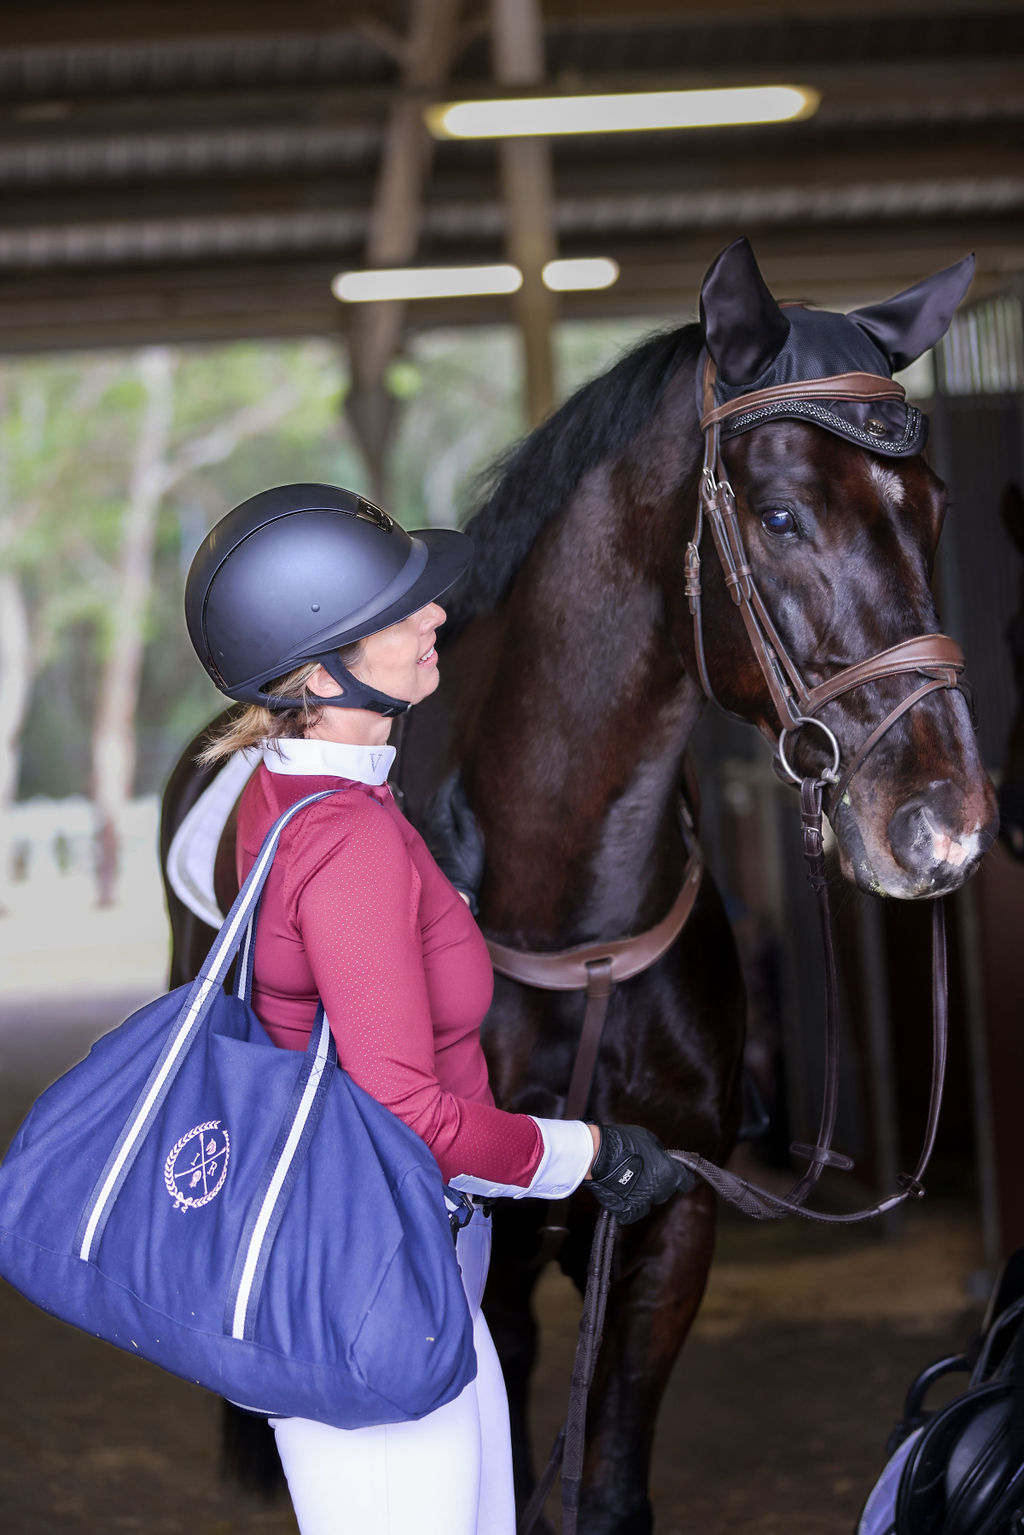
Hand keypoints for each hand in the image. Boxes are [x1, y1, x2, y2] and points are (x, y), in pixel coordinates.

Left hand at [419, 770, 484, 913]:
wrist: (454, 889)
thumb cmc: (466, 866)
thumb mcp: (472, 839)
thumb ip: (464, 814)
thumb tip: (457, 794)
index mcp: (441, 821)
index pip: (444, 793)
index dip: (452, 781)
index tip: (460, 770)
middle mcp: (430, 824)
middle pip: (435, 797)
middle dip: (446, 785)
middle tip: (457, 775)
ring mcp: (427, 832)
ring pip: (430, 805)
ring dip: (440, 794)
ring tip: (451, 786)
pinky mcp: (429, 840)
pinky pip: (430, 815)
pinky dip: (437, 805)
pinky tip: (442, 805)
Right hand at [587, 1124, 694, 1224]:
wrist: (596, 1154)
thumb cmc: (621, 1141)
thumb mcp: (647, 1138)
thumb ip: (658, 1151)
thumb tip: (661, 1156)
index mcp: (669, 1172)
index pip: (686, 1181)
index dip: (682, 1176)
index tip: (677, 1174)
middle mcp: (660, 1189)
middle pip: (666, 1191)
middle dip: (658, 1182)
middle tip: (644, 1171)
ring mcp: (644, 1202)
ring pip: (649, 1202)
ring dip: (643, 1194)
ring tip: (628, 1180)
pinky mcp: (627, 1210)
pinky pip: (633, 1212)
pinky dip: (629, 1206)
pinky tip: (621, 1194)